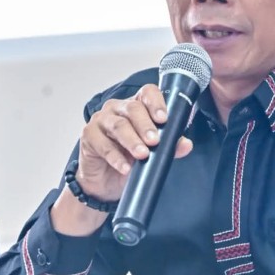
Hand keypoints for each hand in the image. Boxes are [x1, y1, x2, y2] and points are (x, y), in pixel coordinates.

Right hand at [51, 85, 193, 234]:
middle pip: (133, 109)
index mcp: (136, 106)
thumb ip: (170, 146)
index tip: (164, 119)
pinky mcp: (89, 136)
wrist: (106, 182)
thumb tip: (186, 144)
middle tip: (154, 141)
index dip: (156, 103)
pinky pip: (102, 144)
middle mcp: (118, 108)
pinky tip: (124, 167)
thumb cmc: (129, 159)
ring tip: (142, 154)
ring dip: (132, 140)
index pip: (147, 93)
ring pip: (118, 125)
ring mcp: (101, 120)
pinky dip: (115, 157)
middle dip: (146, 126)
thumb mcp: (153, 153)